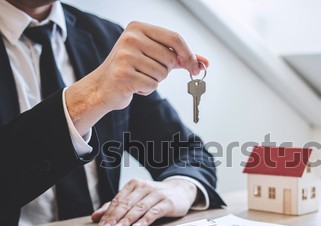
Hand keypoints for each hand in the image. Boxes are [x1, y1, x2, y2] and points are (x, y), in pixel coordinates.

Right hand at [66, 21, 207, 135]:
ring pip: (162, 73)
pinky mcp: (123, 74)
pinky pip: (152, 85)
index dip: (189, 53)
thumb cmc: (131, 69)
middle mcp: (131, 38)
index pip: (174, 37)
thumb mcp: (154, 57)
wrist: (103, 87)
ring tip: (139, 77)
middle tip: (148, 71)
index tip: (196, 66)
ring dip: (155, 81)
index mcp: (138, 28)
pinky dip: (147, 89)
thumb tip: (203, 63)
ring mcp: (125, 55)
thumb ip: (179, 58)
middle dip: (165, 70)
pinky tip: (134, 85)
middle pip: (170, 58)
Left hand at [91, 178, 197, 225]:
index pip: (118, 200)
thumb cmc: (155, 196)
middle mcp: (145, 187)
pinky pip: (154, 212)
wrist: (180, 191)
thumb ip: (116, 207)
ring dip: (127, 220)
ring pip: (139, 208)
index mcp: (134, 184)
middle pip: (127, 204)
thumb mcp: (135, 198)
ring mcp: (157, 194)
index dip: (108, 214)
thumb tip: (96, 217)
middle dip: (115, 218)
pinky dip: (144, 220)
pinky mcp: (168, 202)